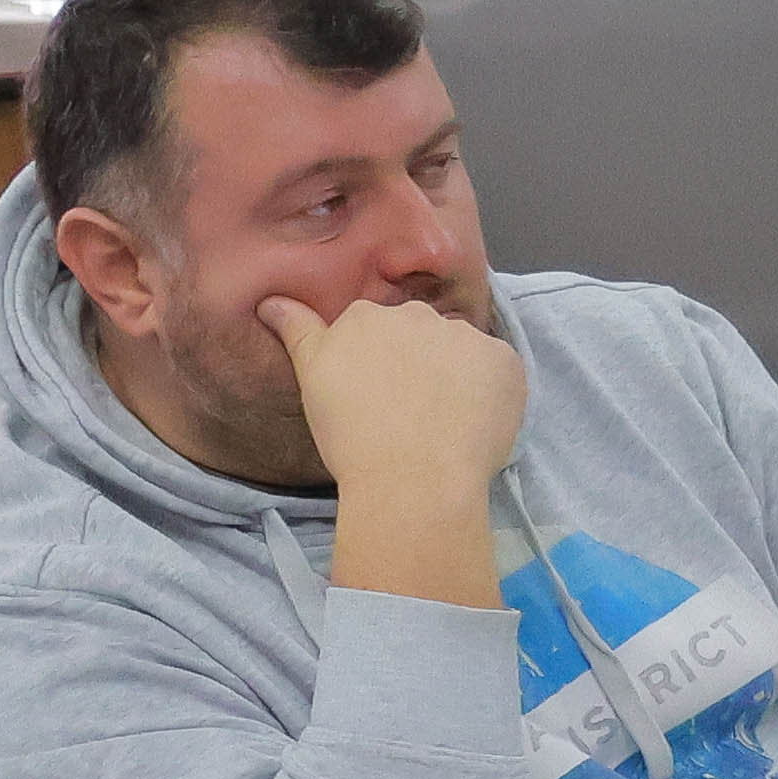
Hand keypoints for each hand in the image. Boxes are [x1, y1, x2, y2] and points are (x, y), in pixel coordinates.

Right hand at [266, 292, 525, 608]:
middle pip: (421, 333)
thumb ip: (298, 332)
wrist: (411, 477)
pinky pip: (499, 369)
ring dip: (457, 374)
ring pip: (462, 350)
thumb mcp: (312, 378)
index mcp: (365, 317)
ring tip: (443, 420)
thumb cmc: (350, 434)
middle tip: (411, 410)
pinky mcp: (505, 361)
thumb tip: (272, 301)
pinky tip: (474, 422)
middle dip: (419, 362)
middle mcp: (417, 315)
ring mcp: (465, 336)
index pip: (377, 328)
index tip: (379, 395)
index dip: (380, 363)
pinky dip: (492, 391)